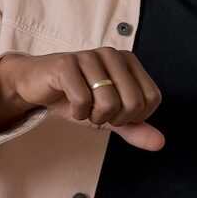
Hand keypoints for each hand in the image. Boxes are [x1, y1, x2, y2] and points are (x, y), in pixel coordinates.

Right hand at [0, 50, 164, 149]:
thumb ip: (134, 128)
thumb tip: (160, 143)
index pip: (151, 99)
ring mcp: (90, 56)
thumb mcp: (109, 116)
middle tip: (95, 112)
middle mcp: (113, 54)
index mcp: (129, 61)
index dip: (133, 117)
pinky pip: (83, 100)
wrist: (36, 86)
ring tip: (82, 107)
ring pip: (109, 102)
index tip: (113, 113)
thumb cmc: (76, 97)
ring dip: (93, 116)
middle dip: (113, 119)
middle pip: (133, 103)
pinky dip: (76, 112)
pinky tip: (67, 102)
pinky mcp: (66, 63)